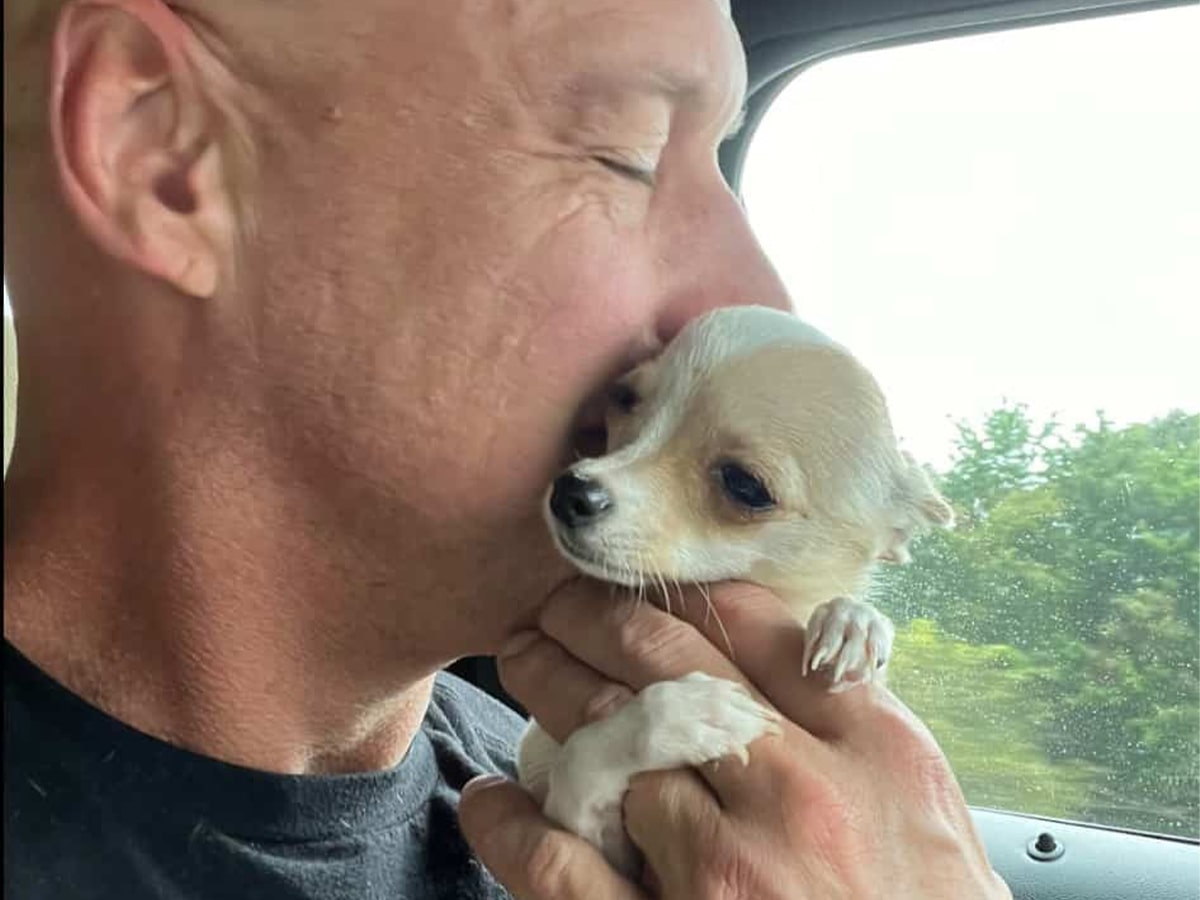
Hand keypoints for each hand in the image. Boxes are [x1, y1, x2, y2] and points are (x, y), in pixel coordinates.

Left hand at [458, 579, 1011, 899]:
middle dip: (590, 616)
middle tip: (552, 605)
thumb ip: (849, 709)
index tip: (634, 583)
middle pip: (662, 661)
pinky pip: (563, 868)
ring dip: (547, 690)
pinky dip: (512, 826)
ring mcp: (726, 865)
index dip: (672, 589)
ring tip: (523, 661)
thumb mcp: (918, 791)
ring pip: (603, 745)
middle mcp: (793, 790)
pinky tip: (492, 799)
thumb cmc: (925, 898)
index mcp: (864, 743)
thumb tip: (778, 638)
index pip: (747, 625)